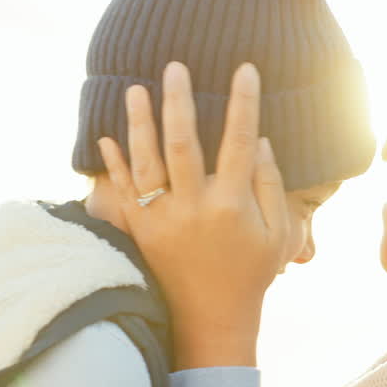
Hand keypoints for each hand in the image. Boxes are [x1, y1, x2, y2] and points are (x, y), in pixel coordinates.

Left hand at [97, 61, 289, 368]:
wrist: (211, 320)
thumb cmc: (252, 274)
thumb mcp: (279, 234)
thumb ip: (271, 186)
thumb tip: (260, 140)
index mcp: (231, 205)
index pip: (239, 141)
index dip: (243, 102)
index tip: (245, 69)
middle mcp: (193, 209)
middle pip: (183, 143)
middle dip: (178, 101)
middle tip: (174, 66)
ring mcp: (162, 221)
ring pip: (145, 163)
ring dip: (139, 124)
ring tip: (134, 89)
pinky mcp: (141, 233)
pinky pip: (123, 192)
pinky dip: (113, 165)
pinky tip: (107, 138)